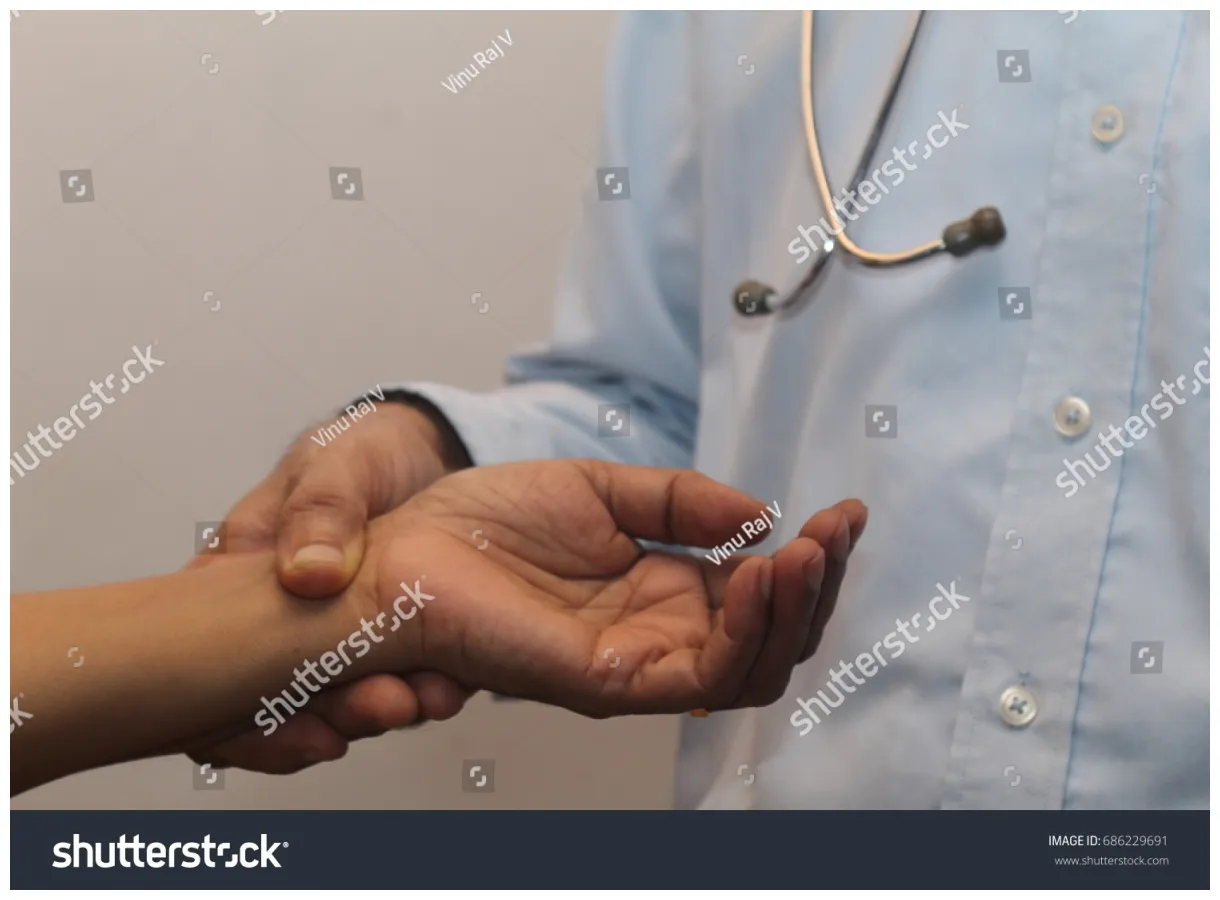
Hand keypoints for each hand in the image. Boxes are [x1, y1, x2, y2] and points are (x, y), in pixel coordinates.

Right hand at [185, 401, 470, 772]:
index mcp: (240, 567)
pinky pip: (382, 688)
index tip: (289, 712)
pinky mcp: (382, 650)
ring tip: (420, 700)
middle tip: (379, 705)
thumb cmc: (366, 451)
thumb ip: (322, 508)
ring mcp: (329, 641)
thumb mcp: (341, 460)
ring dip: (368, 711)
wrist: (428, 455)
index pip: (202, 654)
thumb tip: (304, 577)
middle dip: (314, 719)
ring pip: (326, 702)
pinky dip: (410, 696)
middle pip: (264, 697)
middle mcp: (275, 617)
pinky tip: (444, 692)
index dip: (231, 703)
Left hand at [357, 460, 866, 715]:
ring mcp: (636, 662)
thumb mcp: (603, 489)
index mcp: (661, 590)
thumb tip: (760, 517)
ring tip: (807, 553)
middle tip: (836, 532)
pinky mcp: (608, 680)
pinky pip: (700, 675)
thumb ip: (683, 502)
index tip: (844, 513)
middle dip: (818, 587)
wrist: (404, 547)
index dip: (811, 556)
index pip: (760, 592)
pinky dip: (745, 631)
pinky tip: (761, 574)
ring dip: (793, 612)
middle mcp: (657, 634)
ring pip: (750, 668)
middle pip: (770, 638)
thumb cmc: (485, 522)